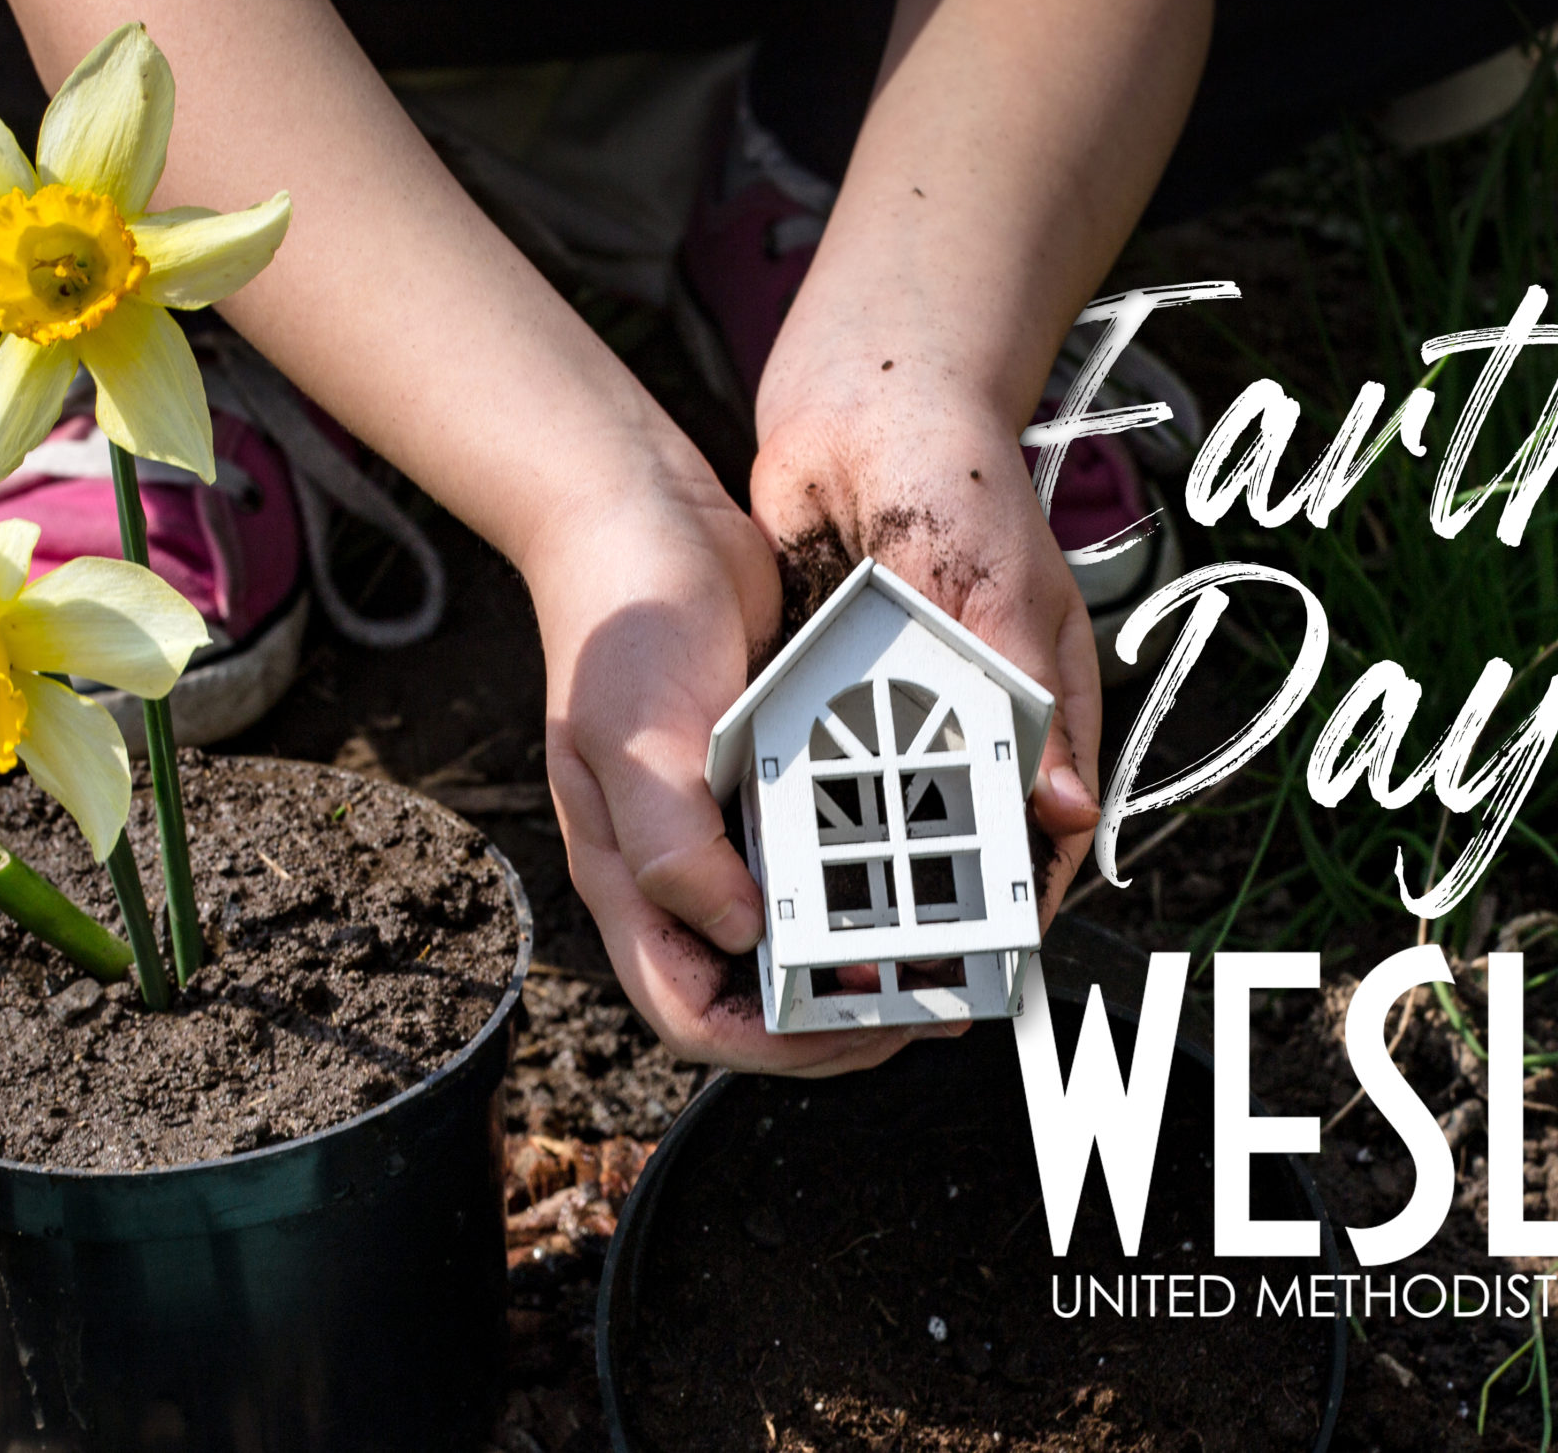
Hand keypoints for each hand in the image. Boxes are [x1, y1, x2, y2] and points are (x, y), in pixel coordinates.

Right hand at [524, 466, 935, 1075]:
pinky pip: (816, 859)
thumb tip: (739, 933)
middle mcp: (675, 868)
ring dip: (858, 958)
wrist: (645, 513)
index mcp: (629, 877)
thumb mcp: (637, 735)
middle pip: (749, 994)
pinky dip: (864, 880)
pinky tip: (919, 869)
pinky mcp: (763, 784)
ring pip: (790, 937)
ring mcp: (721, 828)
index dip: (774, 1045)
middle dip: (834, 1018)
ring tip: (936, 954)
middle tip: (923, 1003)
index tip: (858, 1026)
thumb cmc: (621, 619)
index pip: (691, 1012)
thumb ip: (674, 847)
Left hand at [748, 387, 1104, 926]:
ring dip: (854, 855)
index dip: (1016, 897)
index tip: (980, 961)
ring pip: (880, 802)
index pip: (1041, 824)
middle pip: (957, 829)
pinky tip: (766, 844)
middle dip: (924, 895)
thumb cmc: (958, 472)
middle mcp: (970, 707)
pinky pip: (815, 754)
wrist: (862, 391)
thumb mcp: (996, 589)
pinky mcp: (828, 678)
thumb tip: (1068, 812)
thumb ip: (1022, 700)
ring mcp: (897, 696)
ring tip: (818, 924)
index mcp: (1037, 695)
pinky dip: (799, 794)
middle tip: (882, 958)